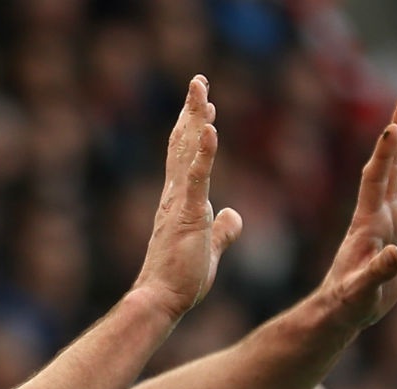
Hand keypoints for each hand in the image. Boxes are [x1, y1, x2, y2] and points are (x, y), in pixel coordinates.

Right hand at [131, 75, 245, 321]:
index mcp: (180, 201)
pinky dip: (204, 152)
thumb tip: (234, 215)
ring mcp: (179, 202)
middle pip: (183, 144)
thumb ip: (223, 230)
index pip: (186, 157)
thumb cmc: (180, 278)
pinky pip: (197, 178)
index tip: (204, 108)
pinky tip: (209, 129)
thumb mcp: (210, 248)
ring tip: (202, 90)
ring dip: (195, 119)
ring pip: (187, 151)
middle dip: (192, 111)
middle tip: (199, 82)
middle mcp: (175, 194)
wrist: (161, 299)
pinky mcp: (187, 214)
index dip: (194, 130)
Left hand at [317, 96, 396, 329]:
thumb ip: (377, 272)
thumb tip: (394, 256)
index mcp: (368, 221)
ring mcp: (396, 219)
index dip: (383, 154)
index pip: (375, 178)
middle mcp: (382, 212)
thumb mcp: (362, 290)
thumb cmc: (350, 301)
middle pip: (393, 164)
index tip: (391, 127)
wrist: (349, 308)